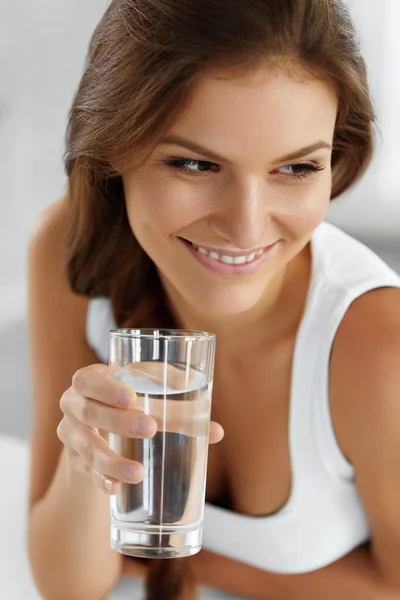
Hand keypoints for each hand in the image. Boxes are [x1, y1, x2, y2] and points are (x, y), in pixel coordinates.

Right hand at [57, 364, 223, 494]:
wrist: (97, 427)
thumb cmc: (128, 401)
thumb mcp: (146, 391)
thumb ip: (179, 404)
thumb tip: (216, 431)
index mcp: (90, 380)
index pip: (89, 380)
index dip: (107, 388)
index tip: (133, 398)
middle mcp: (74, 405)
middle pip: (91, 412)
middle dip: (120, 422)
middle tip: (150, 429)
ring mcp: (71, 434)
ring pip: (87, 447)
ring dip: (112, 460)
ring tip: (138, 473)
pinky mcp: (75, 461)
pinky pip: (86, 472)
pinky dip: (101, 480)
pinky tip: (115, 489)